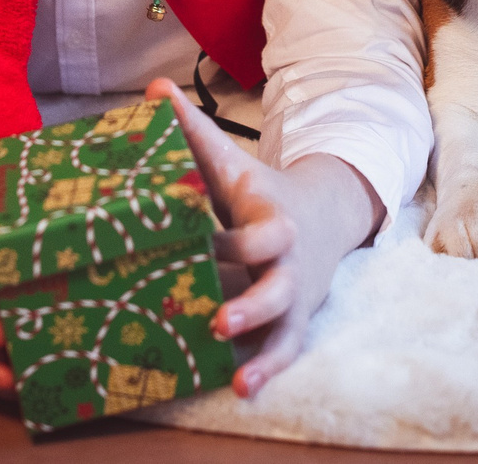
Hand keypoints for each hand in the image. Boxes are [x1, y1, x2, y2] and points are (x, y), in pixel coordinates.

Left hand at [150, 79, 383, 398]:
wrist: (324, 213)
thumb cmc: (258, 191)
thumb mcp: (232, 161)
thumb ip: (194, 130)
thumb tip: (154, 88)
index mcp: (273, 218)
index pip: (260, 232)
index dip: (235, 241)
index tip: (205, 244)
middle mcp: (288, 259)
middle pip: (278, 281)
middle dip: (252, 301)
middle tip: (218, 316)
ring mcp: (294, 293)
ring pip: (285, 323)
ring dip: (263, 346)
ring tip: (239, 370)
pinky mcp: (294, 320)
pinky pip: (285, 349)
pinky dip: (268, 369)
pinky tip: (243, 388)